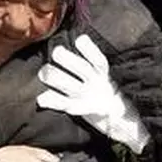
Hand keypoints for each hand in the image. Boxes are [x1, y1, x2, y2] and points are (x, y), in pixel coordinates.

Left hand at [36, 35, 149, 154]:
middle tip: (56, 52)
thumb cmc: (107, 92)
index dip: (89, 50)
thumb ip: (93, 64)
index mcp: (105, 75)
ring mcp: (87, 98)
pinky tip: (41, 100)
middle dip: (68, 60)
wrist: (121, 121)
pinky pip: (63, 105)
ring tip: (43, 72)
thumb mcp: (106, 78)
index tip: (80, 40)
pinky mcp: (78, 110)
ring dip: (55, 78)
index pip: (98, 61)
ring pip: (70, 86)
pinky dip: (51, 102)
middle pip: (83, 70)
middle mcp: (97, 85)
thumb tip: (78, 41)